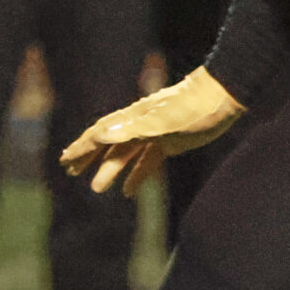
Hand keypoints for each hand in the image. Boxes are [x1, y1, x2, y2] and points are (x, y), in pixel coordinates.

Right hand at [58, 67, 244, 195]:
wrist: (224, 97)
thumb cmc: (194, 109)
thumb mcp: (163, 122)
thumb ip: (131, 130)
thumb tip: (99, 134)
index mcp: (133, 119)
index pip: (100, 134)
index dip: (82, 148)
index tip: (65, 161)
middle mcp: (139, 125)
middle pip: (107, 142)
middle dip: (88, 157)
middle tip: (71, 172)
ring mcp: (155, 133)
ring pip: (126, 153)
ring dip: (110, 169)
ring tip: (97, 188)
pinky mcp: (170, 141)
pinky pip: (147, 161)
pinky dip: (137, 175)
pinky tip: (130, 192)